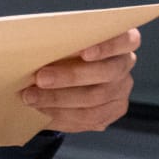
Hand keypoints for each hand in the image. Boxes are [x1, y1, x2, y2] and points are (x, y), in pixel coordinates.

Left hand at [21, 29, 140, 132]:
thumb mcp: (63, 41)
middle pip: (107, 72)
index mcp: (121, 42)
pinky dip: (60, 113)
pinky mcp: (110, 112)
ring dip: (58, 99)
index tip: (84, 52)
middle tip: (41, 78)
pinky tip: (40, 109)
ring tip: (31, 97)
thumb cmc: (62, 51)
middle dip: (71, 76)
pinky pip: (88, 118)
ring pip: (95, 99)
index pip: (127, 40)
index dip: (108, 46)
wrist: (60, 78)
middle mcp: (124, 66)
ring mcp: (120, 91)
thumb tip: (34, 41)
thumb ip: (60, 40)